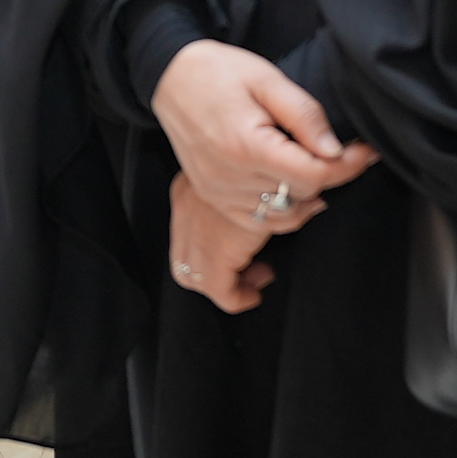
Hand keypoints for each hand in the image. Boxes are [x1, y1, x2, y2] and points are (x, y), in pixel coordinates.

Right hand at [150, 37, 374, 230]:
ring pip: (282, 216)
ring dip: (304, 196)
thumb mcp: (268, 79)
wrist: (169, 77)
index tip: (364, 152)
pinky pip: (257, 221)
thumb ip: (305, 116)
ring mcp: (217, 192)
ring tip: (314, 168)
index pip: (312, 176)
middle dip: (327, 176)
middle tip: (340, 152)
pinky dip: (280, 210)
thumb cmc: (219, 72)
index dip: (346, 166)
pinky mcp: (212, 197)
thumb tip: (335, 151)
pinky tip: (287, 186)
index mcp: (246, 145)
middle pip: (301, 196)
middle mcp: (229, 177)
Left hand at [165, 170, 289, 313]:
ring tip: (253, 279)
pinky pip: (219, 290)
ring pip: (193, 273)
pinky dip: (236, 297)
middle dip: (211, 269)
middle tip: (243, 270)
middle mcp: (187, 209)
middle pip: (183, 253)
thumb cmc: (267, 159)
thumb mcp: (252, 168)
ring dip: (223, 282)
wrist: (269, 159)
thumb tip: (273, 200)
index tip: (234, 248)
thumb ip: (251, 184)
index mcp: (190, 189)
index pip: (183, 226)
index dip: (206, 244)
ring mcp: (197, 230)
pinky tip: (254, 294)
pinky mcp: (218, 251)